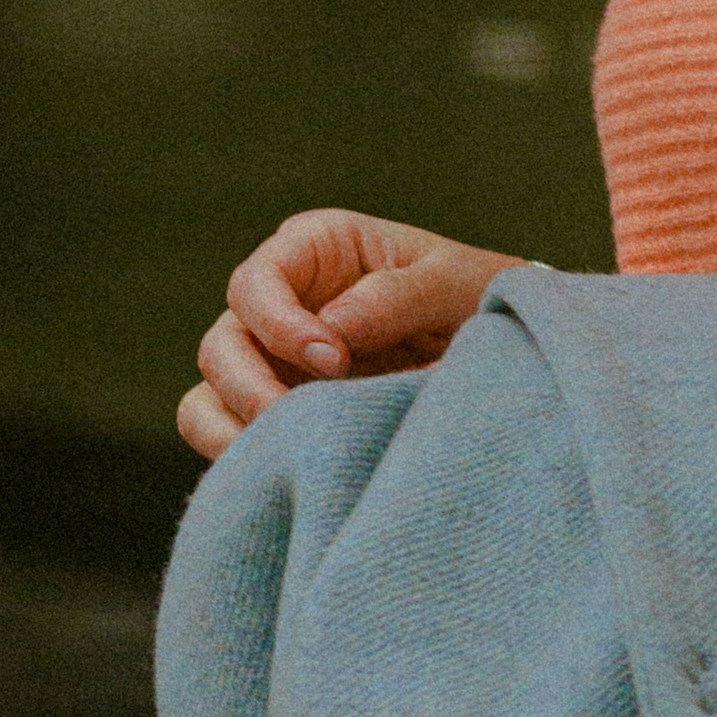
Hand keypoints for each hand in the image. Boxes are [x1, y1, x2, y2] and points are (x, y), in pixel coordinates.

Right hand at [177, 209, 518, 459]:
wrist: (507, 356)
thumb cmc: (478, 300)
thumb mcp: (456, 283)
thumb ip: (397, 296)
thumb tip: (330, 329)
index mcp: (317, 251)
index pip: (257, 282)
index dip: (279, 323)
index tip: (334, 361)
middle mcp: (281, 303)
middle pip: (223, 342)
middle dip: (251, 385)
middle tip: (300, 418)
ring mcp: (272, 361)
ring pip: (209, 394)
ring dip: (237, 426)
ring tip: (296, 449)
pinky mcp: (275, 411)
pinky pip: (222, 434)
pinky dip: (235, 454)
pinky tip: (284, 466)